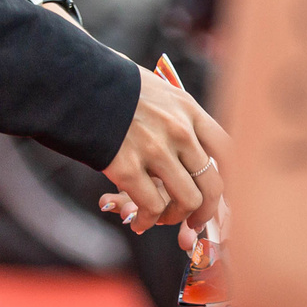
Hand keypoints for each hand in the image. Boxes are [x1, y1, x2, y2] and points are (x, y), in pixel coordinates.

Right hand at [100, 63, 229, 234]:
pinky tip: (137, 221)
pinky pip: (151, 208)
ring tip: (159, 217)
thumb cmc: (115, 89)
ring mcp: (155, 149)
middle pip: (212, 184)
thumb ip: (178, 119)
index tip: (222, 194)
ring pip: (187, 201)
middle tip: (193, 220)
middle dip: (205, 210)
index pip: (227, 150)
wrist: (76, 84)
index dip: (231, 178)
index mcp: (188, 109)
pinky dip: (146, 221)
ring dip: (174, 217)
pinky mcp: (128, 167)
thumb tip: (192, 153)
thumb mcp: (157, 92)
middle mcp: (178, 130)